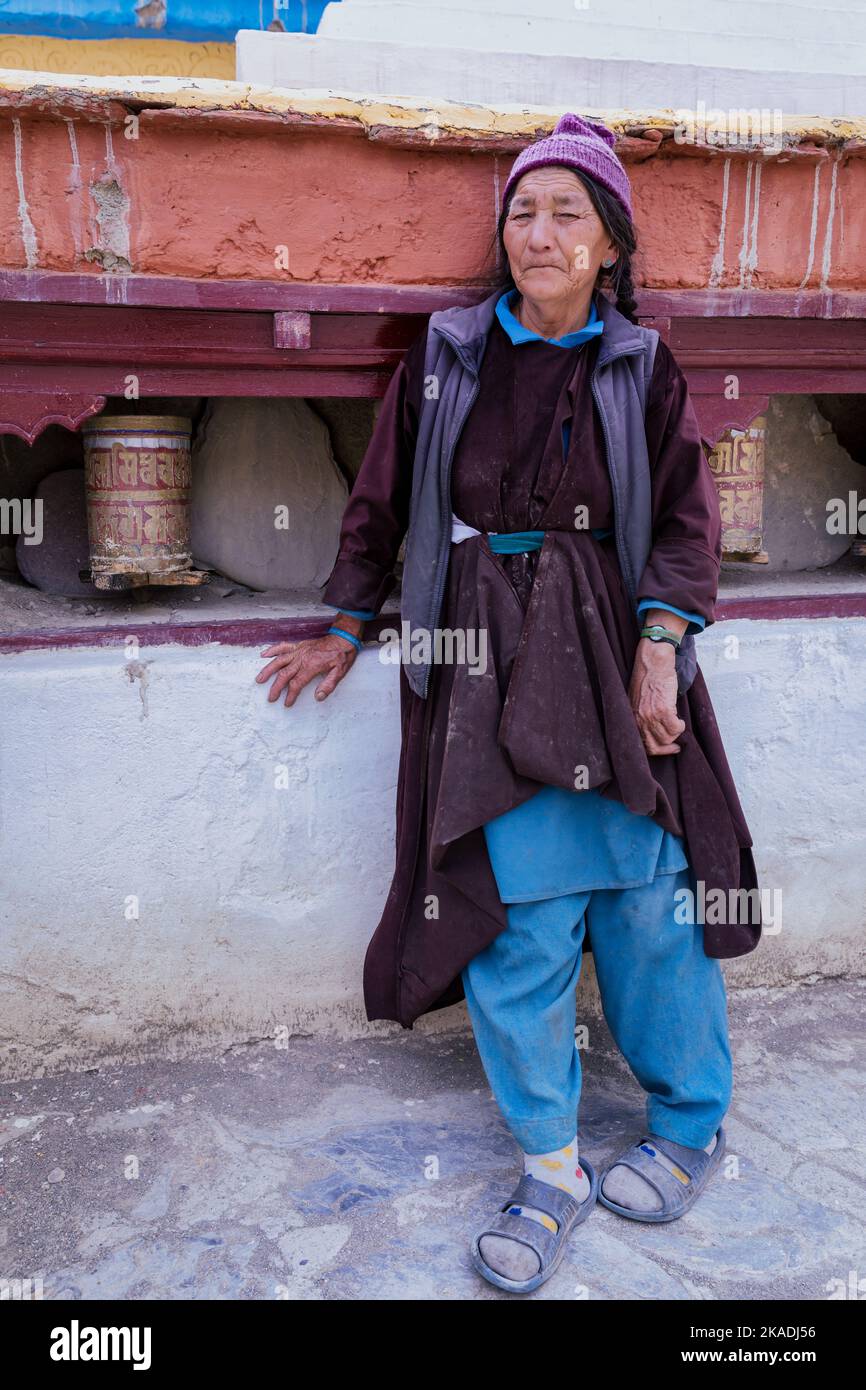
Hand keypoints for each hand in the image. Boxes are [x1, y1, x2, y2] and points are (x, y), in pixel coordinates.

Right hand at [255, 632, 357, 707]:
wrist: (343, 637)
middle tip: (271, 698)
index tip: (287, 703)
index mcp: (311, 666)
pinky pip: (283, 646)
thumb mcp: (340, 672)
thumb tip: (318, 697)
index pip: (296, 684)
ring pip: (279, 661)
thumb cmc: (342, 655)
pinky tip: (264, 655)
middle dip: (276, 688)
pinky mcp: (298, 645)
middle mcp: (301, 658)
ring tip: (259, 679)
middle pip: (284, 674)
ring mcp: (299, 651)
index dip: (291, 695)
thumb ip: (328, 685)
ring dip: (268, 670)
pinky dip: (272, 650)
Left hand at [628, 638, 684, 755]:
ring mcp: (651, 716)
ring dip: (675, 734)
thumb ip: (640, 716)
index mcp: (631, 718)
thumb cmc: (646, 678)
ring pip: (668, 738)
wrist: (653, 662)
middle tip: (676, 746)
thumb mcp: (636, 701)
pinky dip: (681, 726)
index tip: (665, 748)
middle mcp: (639, 720)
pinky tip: (680, 720)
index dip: (656, 750)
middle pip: (655, 746)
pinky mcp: (664, 709)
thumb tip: (651, 731)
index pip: (641, 745)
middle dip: (667, 748)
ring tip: (677, 725)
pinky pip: (676, 728)